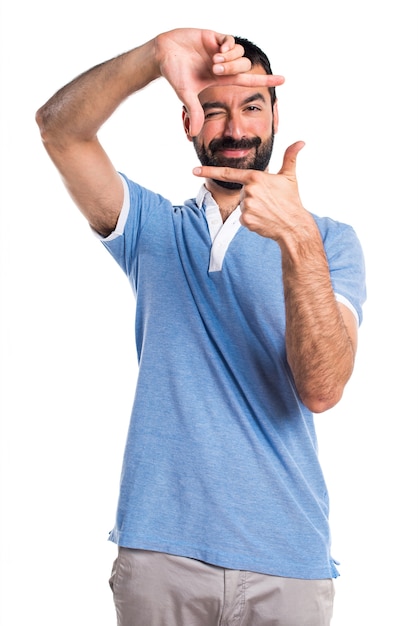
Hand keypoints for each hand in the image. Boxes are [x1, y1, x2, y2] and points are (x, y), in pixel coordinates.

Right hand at [155, 28, 284, 135]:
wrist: (161, 54)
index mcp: (220, 77)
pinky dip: (227, 47)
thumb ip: (194, 112)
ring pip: (239, 54)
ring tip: (213, 61)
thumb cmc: (173, 74)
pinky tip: (216, 50)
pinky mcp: (214, 37)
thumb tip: (194, 134)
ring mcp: (219, 50)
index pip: (248, 79)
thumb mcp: (186, 95)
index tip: (283, 80)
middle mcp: (223, 64)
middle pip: (244, 66)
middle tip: (214, 69)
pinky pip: (231, 40)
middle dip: (232, 68)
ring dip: (229, 59)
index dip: (265, 80)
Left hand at [193, 141, 309, 242]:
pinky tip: (263, 220)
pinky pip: (243, 218)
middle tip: (268, 202)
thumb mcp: (290, 177)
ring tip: (267, 211)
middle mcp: (248, 191)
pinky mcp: (245, 220)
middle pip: (242, 192)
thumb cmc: (291, 200)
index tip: (194, 170)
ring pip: (242, 206)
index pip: (228, 173)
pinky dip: (252, 220)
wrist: (294, 225)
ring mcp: (246, 206)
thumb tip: (301, 142)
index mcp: (255, 177)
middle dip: (252, 197)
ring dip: (252, 209)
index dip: (209, 171)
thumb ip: (290, 157)